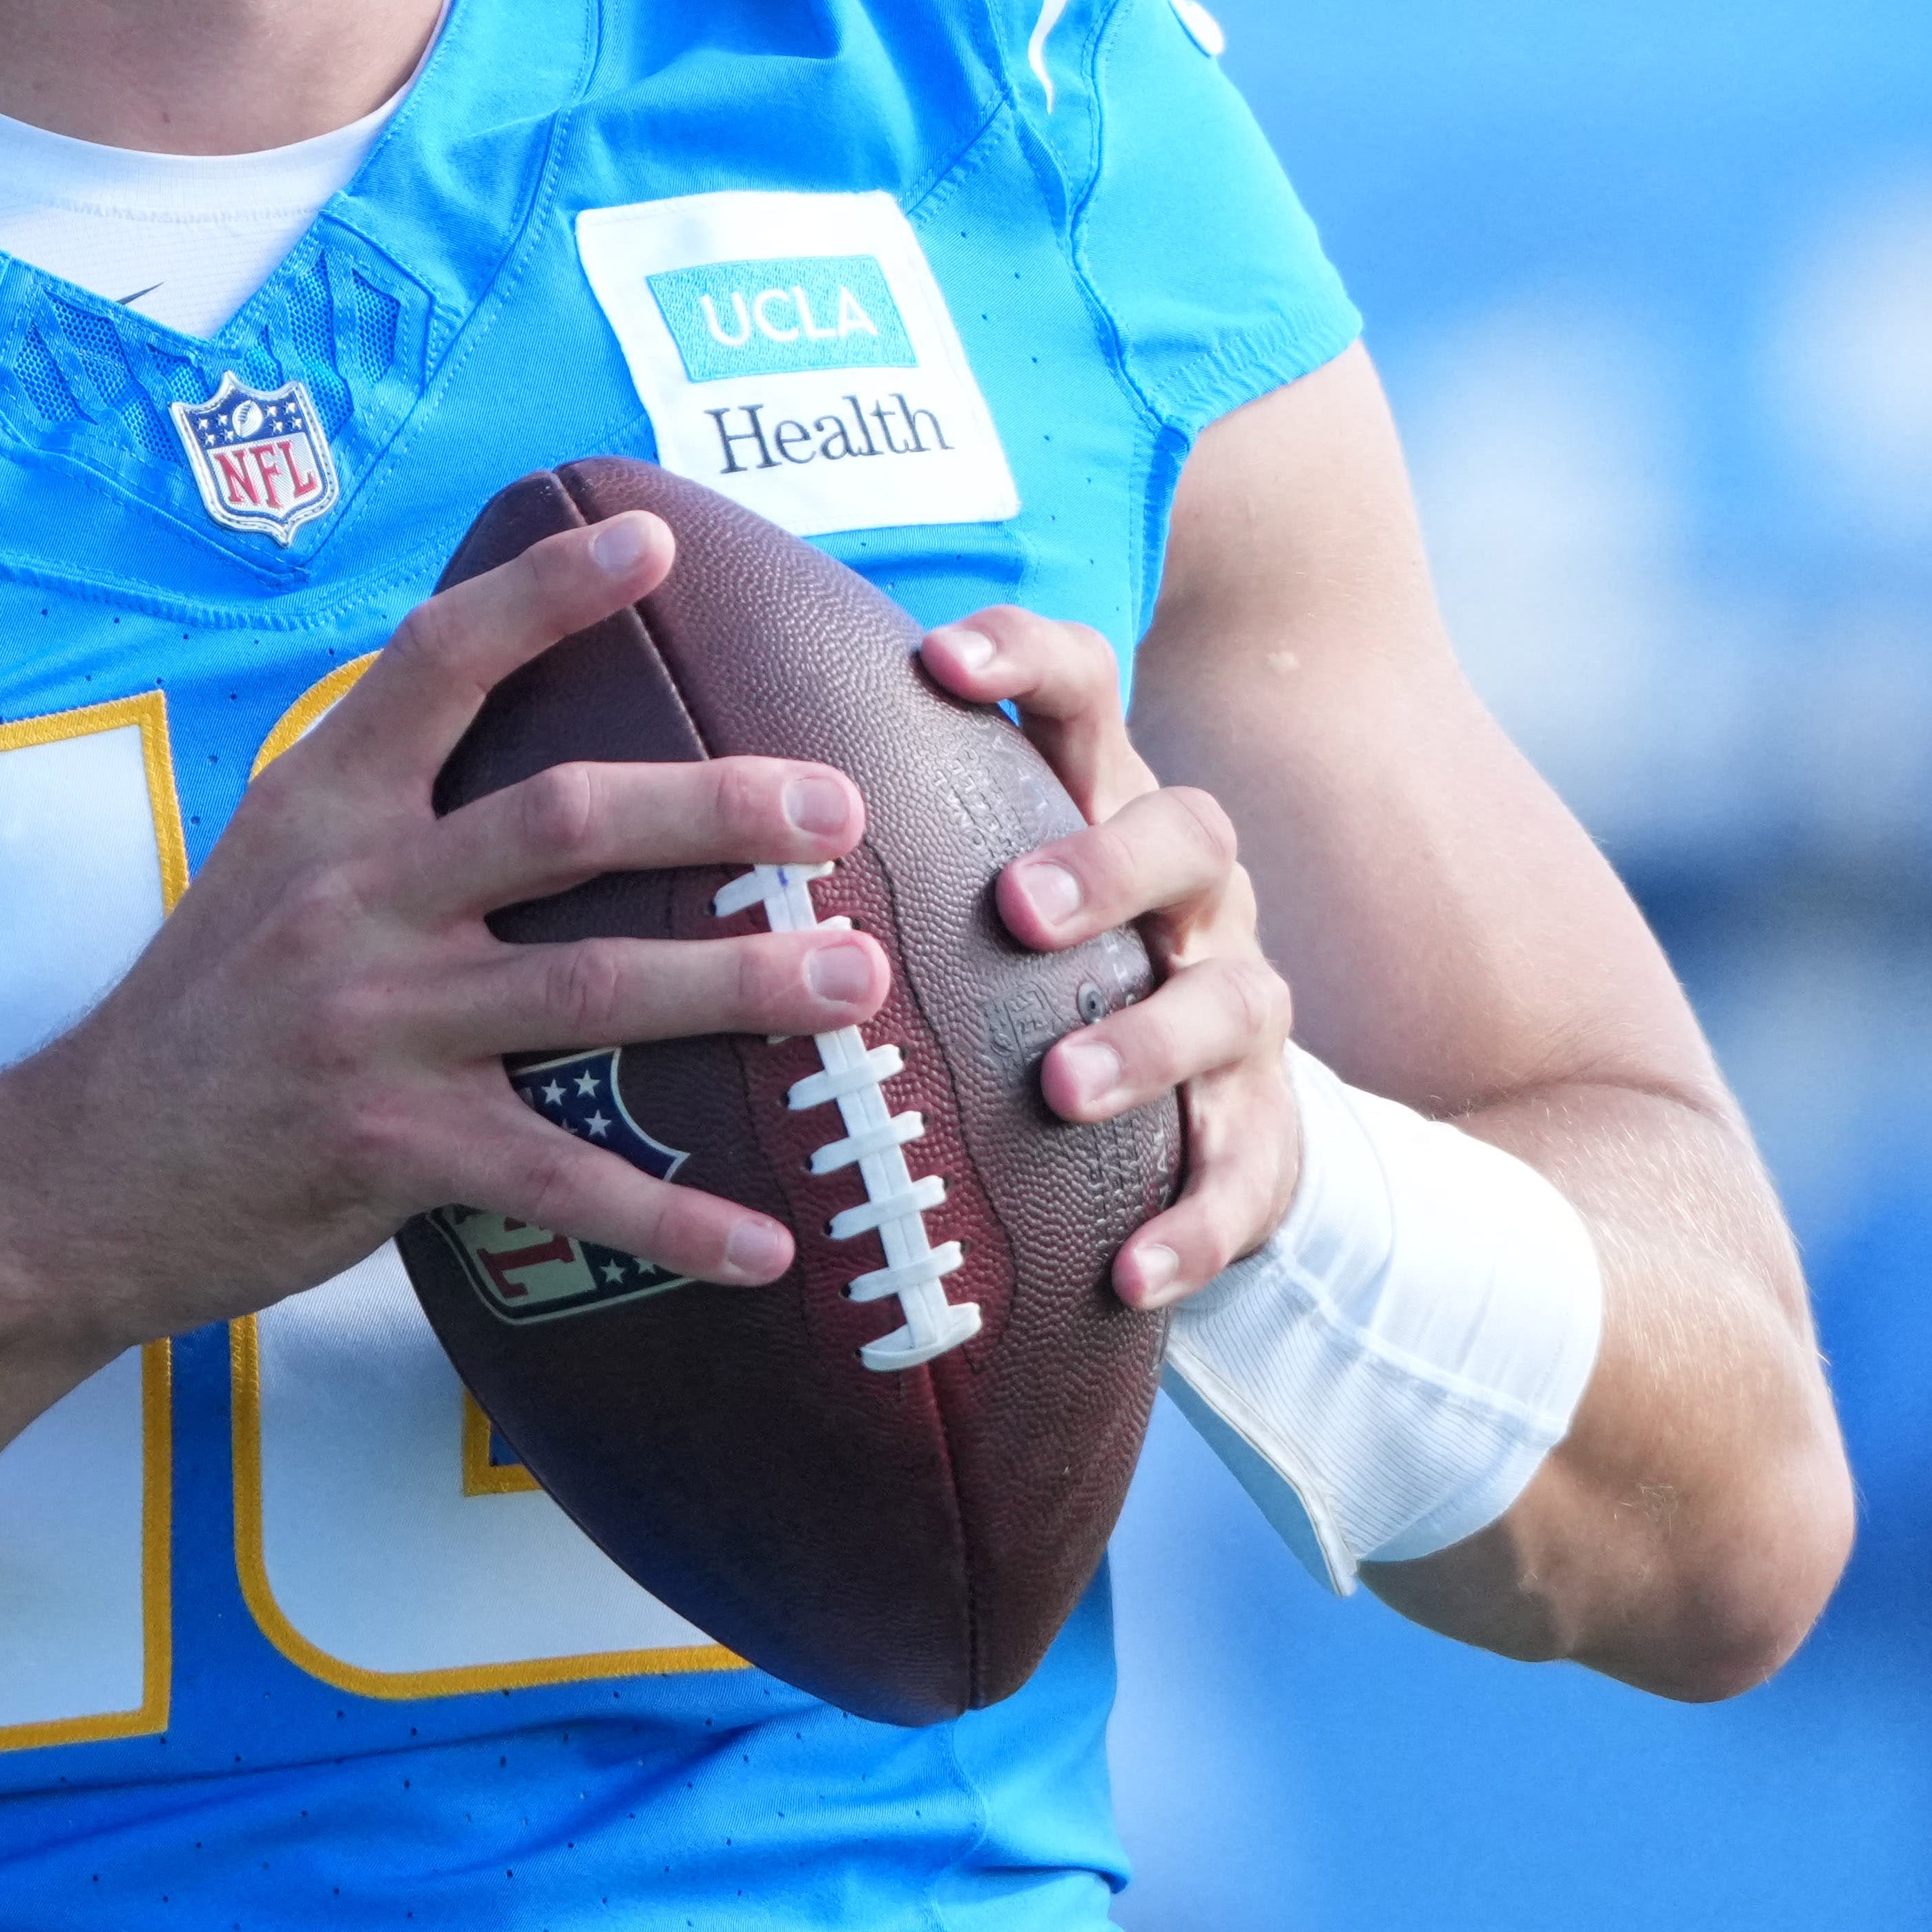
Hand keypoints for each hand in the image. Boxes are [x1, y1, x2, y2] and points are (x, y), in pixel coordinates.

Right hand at [0, 511, 892, 1342]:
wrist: (80, 1177)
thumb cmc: (204, 1016)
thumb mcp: (266, 868)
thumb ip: (381, 802)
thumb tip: (521, 737)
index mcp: (321, 806)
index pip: (439, 660)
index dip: (543, 590)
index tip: (648, 537)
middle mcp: (350, 896)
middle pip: (563, 818)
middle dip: (716, 806)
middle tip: (835, 805)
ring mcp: (372, 1023)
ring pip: (592, 988)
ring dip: (741, 985)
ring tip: (859, 982)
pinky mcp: (389, 1150)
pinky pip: (564, 1181)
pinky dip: (677, 1219)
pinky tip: (770, 1245)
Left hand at [918, 606, 1297, 1310]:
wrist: (1170, 1117)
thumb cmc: (1012, 974)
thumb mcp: (953, 887)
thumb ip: (858, 827)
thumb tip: (670, 753)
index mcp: (1103, 805)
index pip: (1085, 693)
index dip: (1027, 658)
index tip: (936, 659)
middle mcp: (1190, 895)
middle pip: (1186, 835)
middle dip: (1105, 865)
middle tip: (1018, 908)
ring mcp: (1237, 1010)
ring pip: (1230, 1003)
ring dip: (1146, 1044)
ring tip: (1062, 1087)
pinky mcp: (1260, 1135)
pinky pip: (1246, 1179)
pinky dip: (1191, 1226)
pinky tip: (1126, 1272)